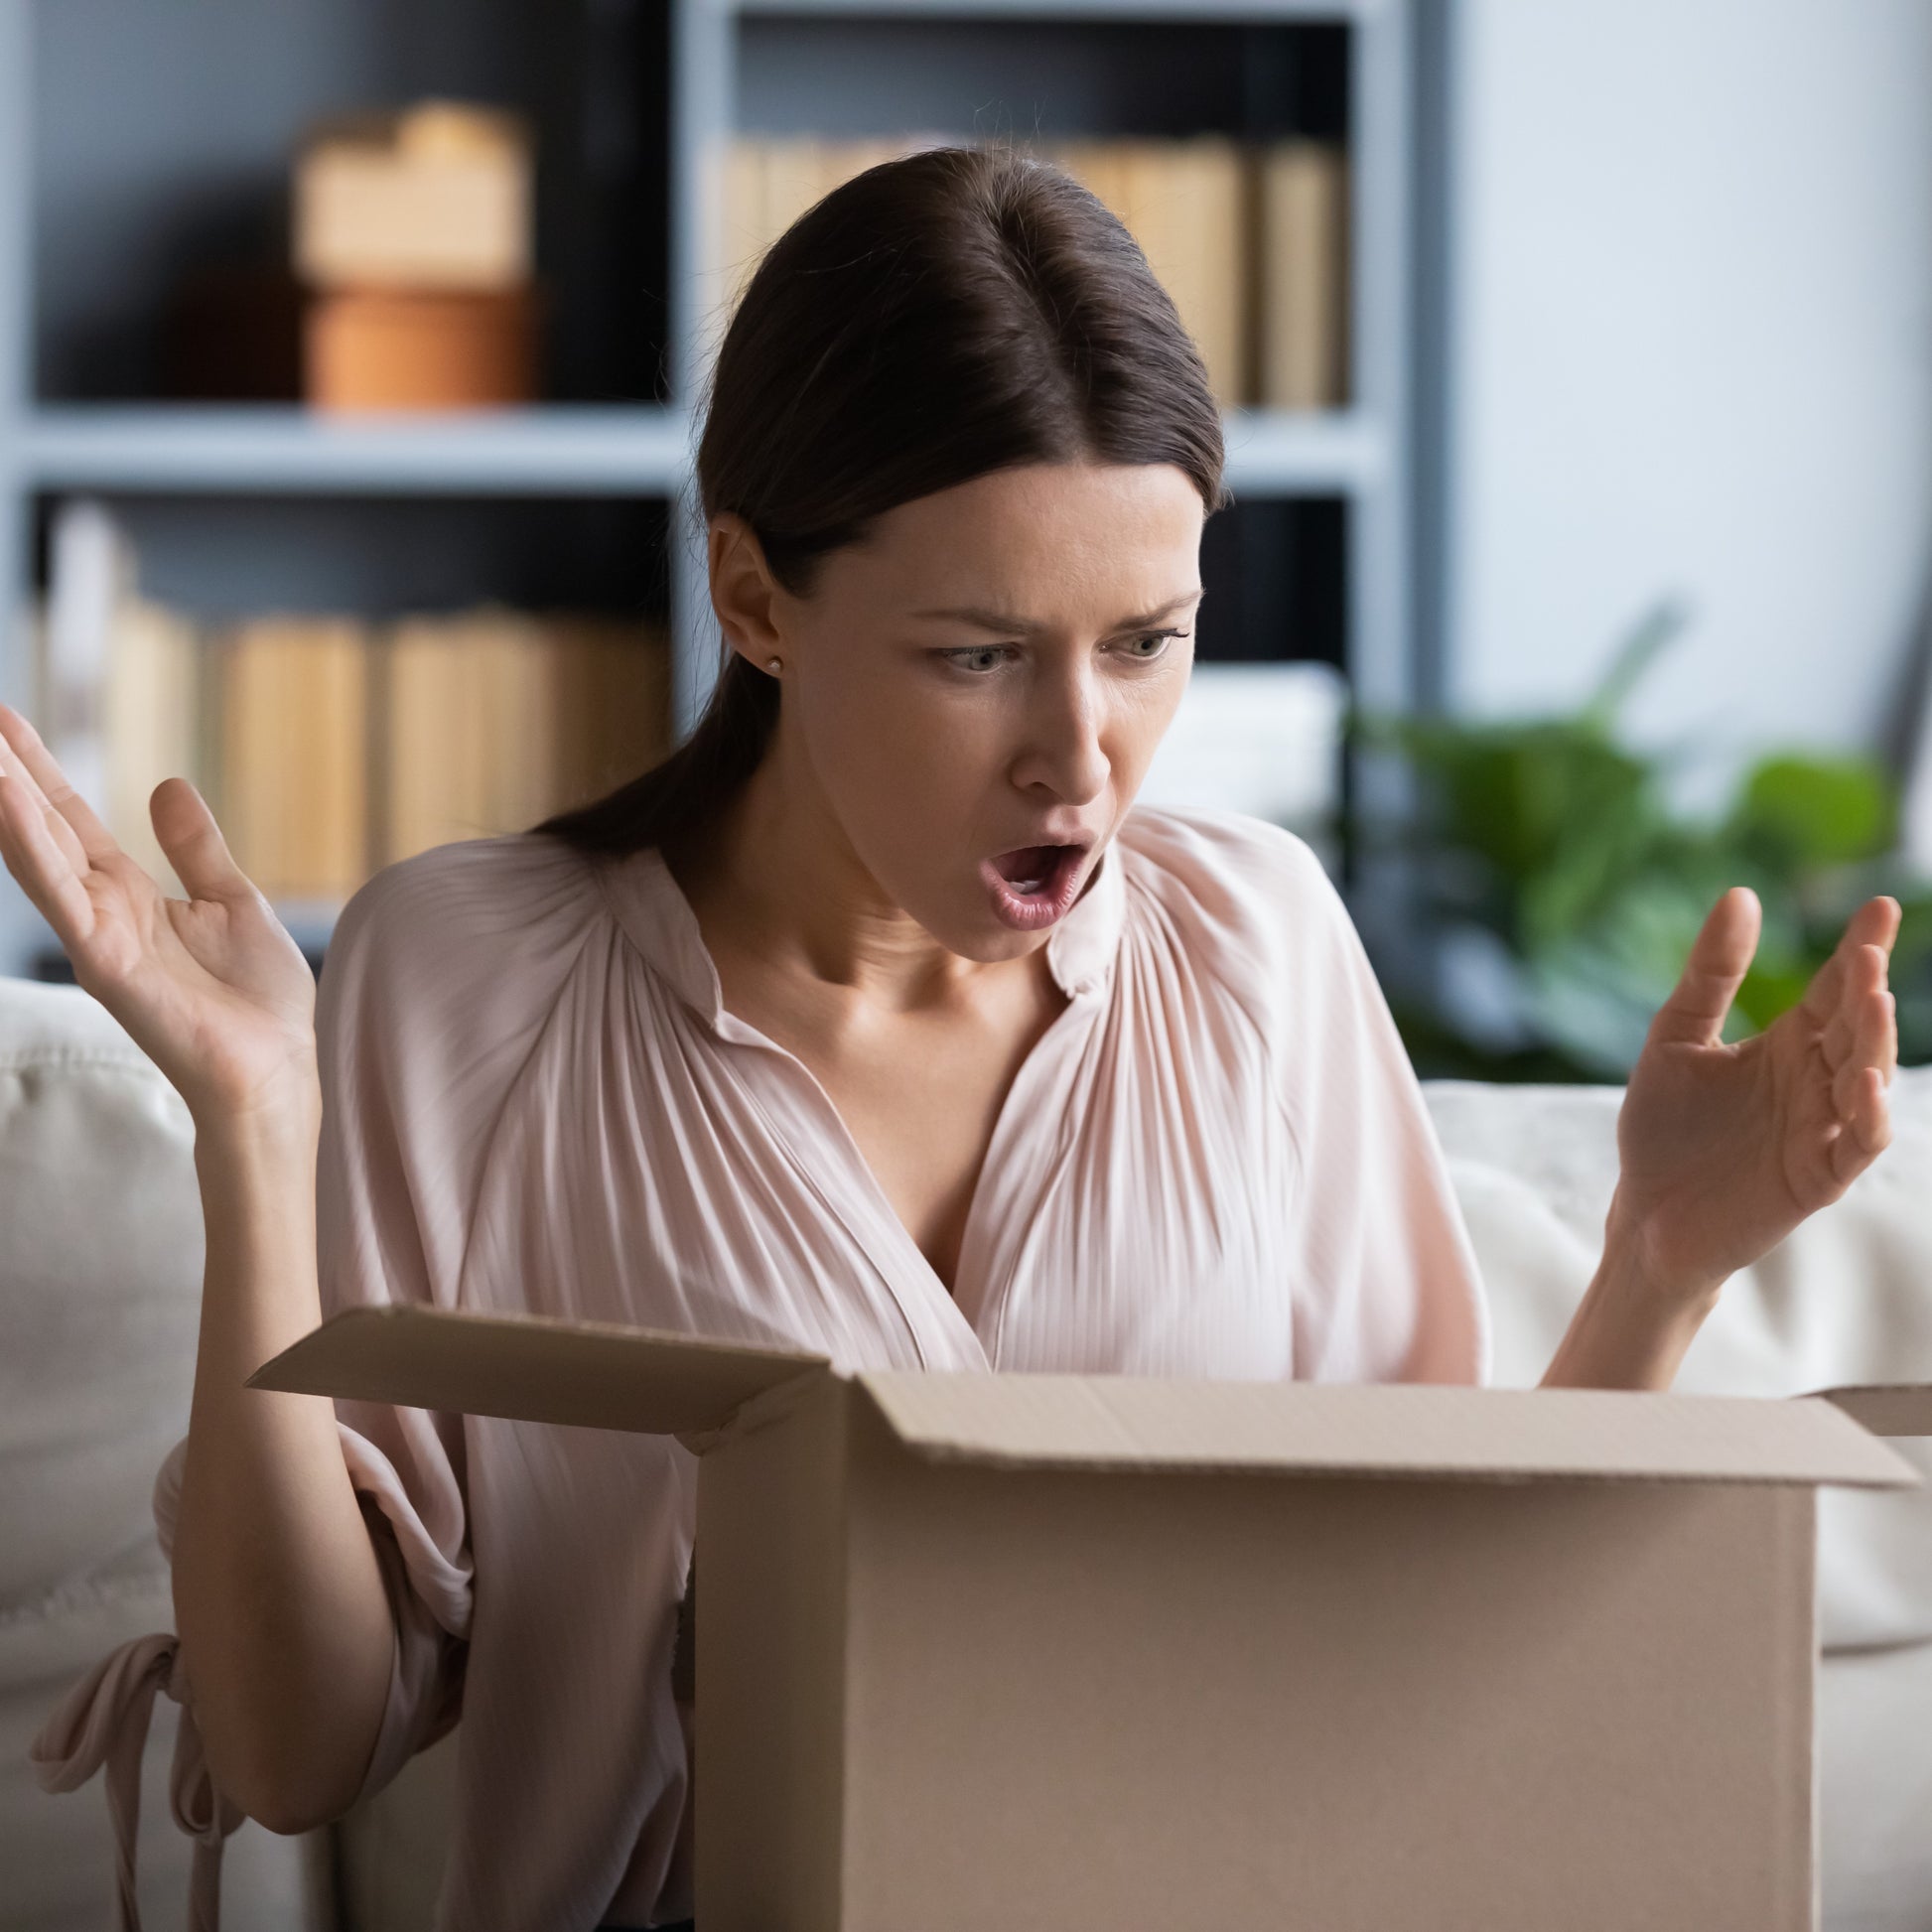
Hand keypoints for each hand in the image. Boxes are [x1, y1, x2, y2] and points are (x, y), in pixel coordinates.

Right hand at [0, 703, 319, 1125]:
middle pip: (43, 828)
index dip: (39, 770)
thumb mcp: (229, 900)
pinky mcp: (107, 965)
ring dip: (7, 803)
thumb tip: (167, 784)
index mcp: (131, 895)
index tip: (5, 720)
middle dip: (7, 773)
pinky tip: (11, 804)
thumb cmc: (257, 1000)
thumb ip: (196, 848)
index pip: (72, 819)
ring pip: (39, 857)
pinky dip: (34, 851)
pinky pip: (64, 899)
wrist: (277, 1068)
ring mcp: (98, 938)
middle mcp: (103, 912)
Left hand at [1608, 884, 1898, 1303]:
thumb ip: (1709, 974)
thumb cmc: (1663, 1128)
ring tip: (1873, 1001)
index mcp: (1787, 1045)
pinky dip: (1870, 1115)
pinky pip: (1858, 1144)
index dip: (1860, 948)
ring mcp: (1821, 1129)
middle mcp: (1815, 1082)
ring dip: (1876, 1043)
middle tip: (1866, 954)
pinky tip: (1864, 1083)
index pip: (1835, 989)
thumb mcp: (1676, 1038)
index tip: (1880, 906)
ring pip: (1870, 1080)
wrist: (1643, 1212)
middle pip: (1857, 1028)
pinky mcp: (1816, 1177)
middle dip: (1867, 990)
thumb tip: (1742, 894)